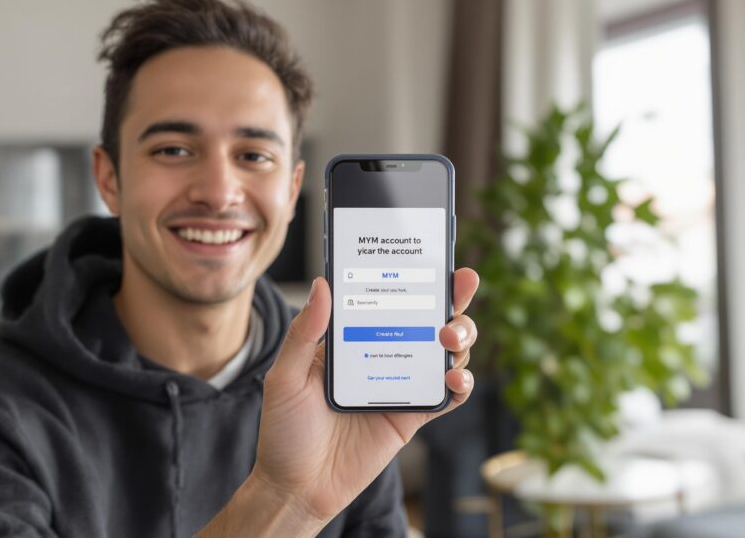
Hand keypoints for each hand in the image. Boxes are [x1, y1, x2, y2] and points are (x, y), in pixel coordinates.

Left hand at [252, 268, 479, 525]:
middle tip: (458, 288)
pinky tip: (455, 378)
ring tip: (449, 338)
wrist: (296, 487)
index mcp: (351, 337)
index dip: (415, 276)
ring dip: (460, 337)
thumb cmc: (284, 431)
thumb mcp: (285, 377)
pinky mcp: (412, 416)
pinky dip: (460, 384)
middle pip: (428, 318)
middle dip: (451, 299)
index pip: (388, 297)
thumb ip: (305, 333)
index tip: (435, 256)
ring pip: (445, 352)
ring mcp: (400, 384)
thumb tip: (323, 285)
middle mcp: (381, 353)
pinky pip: (446, 396)